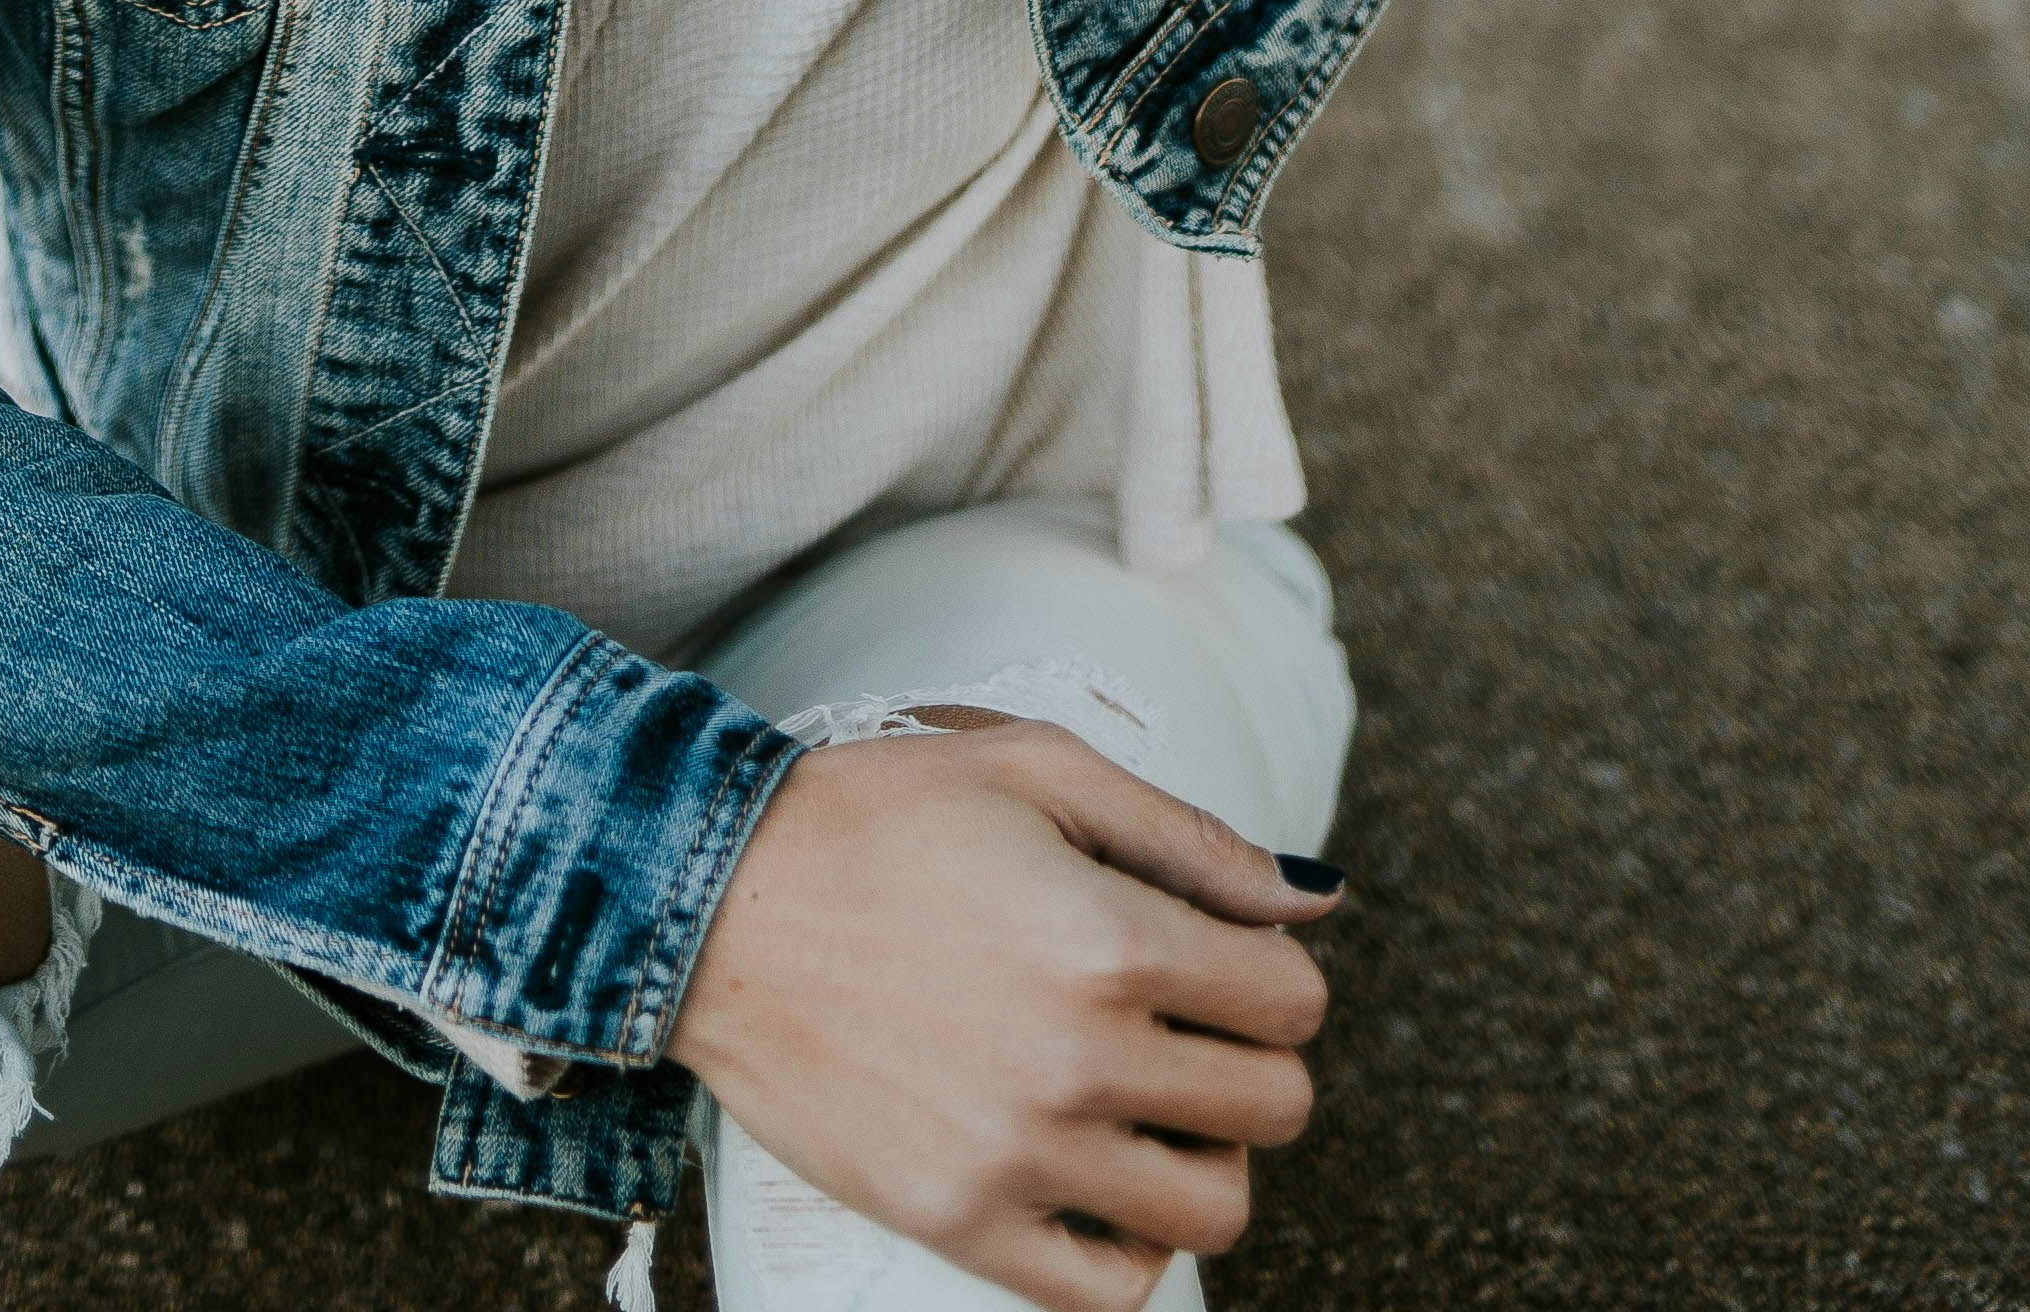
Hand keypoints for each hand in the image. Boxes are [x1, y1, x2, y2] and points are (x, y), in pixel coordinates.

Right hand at [667, 714, 1337, 1311]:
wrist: (716, 905)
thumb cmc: (873, 818)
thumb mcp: (1036, 770)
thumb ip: (1189, 836)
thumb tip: (1314, 898)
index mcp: (1109, 937)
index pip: (1292, 999)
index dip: (1274, 971)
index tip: (1224, 958)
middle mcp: (1079, 1058)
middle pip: (1274, 1107)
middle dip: (1254, 1059)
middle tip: (1191, 1024)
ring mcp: (1022, 1153)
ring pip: (1215, 1210)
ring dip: (1207, 1156)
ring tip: (1152, 1105)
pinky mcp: (963, 1220)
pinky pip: (1111, 1291)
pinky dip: (1134, 1247)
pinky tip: (1102, 1179)